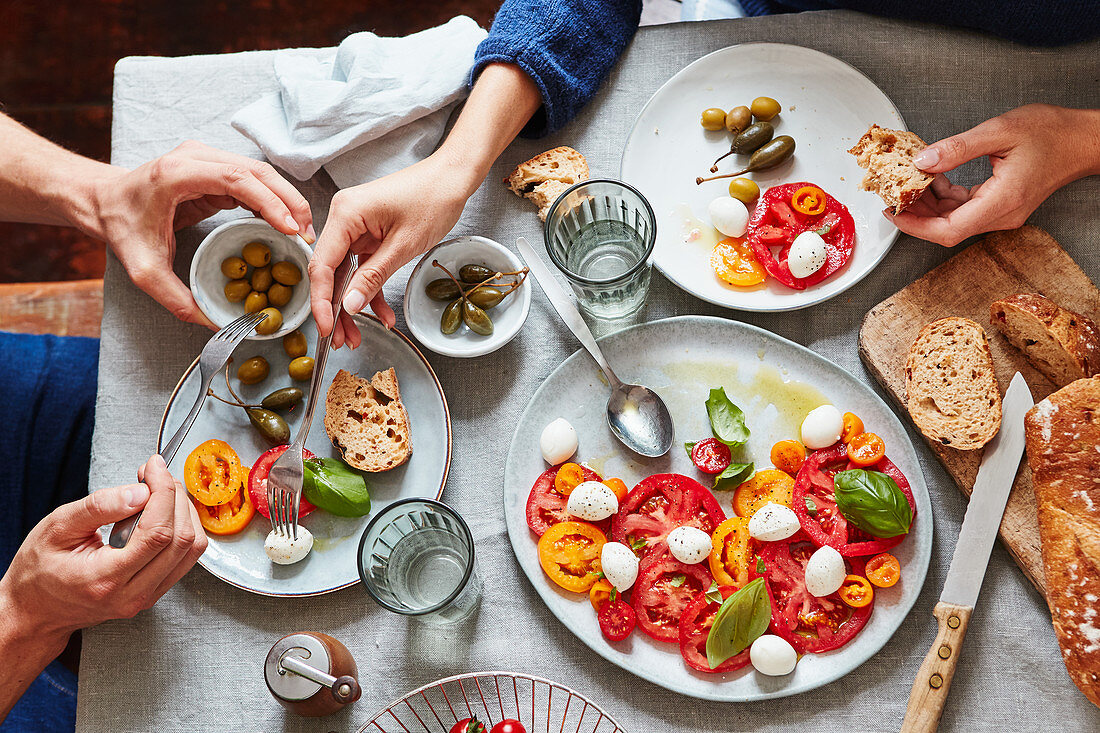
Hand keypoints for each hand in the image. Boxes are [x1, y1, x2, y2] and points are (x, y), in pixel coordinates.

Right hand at [0, 455, 206, 642]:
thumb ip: (99, 507)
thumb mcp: (57, 528)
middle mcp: (132, 594)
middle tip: (155, 476)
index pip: (157, 533)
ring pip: (191, 549)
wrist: (37, 609)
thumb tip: (141, 491)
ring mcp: (146, 597)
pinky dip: (182, 528)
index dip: (162, 492)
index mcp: (104, 579)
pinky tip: (163, 513)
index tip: (155, 467)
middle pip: (180, 539)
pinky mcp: (154, 592)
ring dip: (183, 512)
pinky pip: (185, 558)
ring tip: (158, 492)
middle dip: (174, 497)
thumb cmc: (39, 570)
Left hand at [87, 141, 313, 324]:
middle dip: (289, 202)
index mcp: (178, 173)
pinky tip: (286, 224)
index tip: (292, 229)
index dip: (270, 202)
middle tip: (308, 236)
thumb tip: (214, 324)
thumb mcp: (144, 271)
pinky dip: (274, 200)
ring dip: (287, 200)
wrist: (103, 201)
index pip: (237, 179)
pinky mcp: (215, 167)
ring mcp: (207, 158)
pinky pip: (253, 180)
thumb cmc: (122, 227)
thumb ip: (177, 299)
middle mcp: (196, 156)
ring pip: (261, 172)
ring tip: (304, 233)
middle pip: (258, 171)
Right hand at [309, 151, 471, 348]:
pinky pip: (364, 268)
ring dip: (354, 305)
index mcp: (345, 214)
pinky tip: (381, 315)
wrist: (452, 177)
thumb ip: (373, 277)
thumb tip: (349, 306)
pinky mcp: (369, 234)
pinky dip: (371, 290)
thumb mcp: (404, 245)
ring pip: (347, 275)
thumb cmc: (432, 199)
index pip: (322, 265)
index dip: (321, 301)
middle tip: (343, 341)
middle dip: (337, 310)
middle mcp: (344, 218)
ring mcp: (356, 227)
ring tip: (358, 336)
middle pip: (331, 272)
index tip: (326, 329)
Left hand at [888, 104, 1099, 245]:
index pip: (948, 230)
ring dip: (930, 204)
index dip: (916, 226)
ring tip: (912, 182)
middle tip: (895, 195)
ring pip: (954, 219)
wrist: (1083, 139)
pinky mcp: (1001, 205)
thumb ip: (957, 148)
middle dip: (917, 214)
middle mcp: (1002, 214)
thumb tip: (923, 161)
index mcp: (1002, 201)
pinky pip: (965, 209)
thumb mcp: (999, 131)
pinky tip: (936, 179)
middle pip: (948, 228)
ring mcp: (1002, 212)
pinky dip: (946, 197)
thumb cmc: (1052, 133)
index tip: (894, 213)